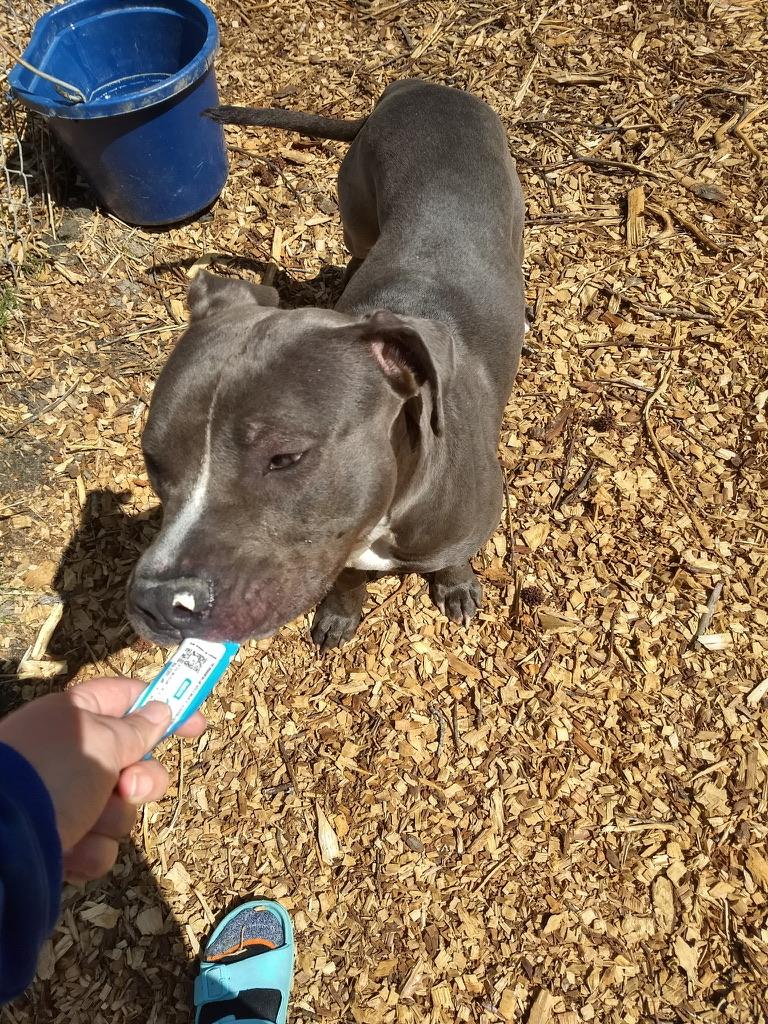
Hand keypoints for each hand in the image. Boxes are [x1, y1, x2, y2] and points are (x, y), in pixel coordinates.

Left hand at [0, 677, 205, 881]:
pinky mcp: (57, 843)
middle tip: (128, 787)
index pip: (126, 699)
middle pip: (132, 762)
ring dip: (111, 818)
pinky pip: (98, 846)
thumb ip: (137, 729)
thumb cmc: (51, 773)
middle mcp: (68, 756)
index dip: (164, 707)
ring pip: (119, 809)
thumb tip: (161, 709)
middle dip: (140, 780)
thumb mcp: (101, 741)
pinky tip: (69, 850)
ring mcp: (62, 802)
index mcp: (73, 717)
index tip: (197, 726)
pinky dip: (89, 850)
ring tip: (84, 823)